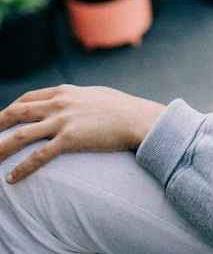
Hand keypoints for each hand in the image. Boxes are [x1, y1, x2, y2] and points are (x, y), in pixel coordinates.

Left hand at [0, 85, 165, 182]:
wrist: (139, 119)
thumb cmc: (123, 108)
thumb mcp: (97, 95)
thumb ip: (79, 98)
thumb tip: (74, 103)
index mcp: (66, 92)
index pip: (29, 98)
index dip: (11, 109)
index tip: (3, 120)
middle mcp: (60, 103)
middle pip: (17, 112)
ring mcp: (64, 121)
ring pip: (20, 135)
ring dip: (1, 149)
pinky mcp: (70, 139)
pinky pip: (39, 156)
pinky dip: (22, 168)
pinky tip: (11, 179)